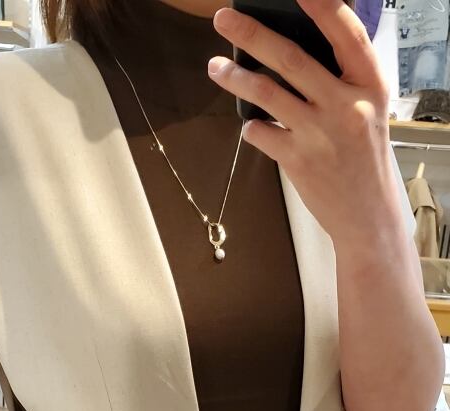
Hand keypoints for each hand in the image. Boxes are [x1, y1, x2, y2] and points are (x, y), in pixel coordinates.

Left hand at [209, 0, 399, 245]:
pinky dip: (252, 127)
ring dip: (235, 77)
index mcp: (369, 85)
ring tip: (216, 67)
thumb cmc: (365, 158)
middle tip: (225, 19)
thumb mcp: (370, 110)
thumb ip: (344, 80)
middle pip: (290, 58)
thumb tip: (298, 47)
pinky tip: (253, 126)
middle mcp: (346, 106)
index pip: (346, 33)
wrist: (368, 215)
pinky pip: (261, 133)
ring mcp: (319, 134)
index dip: (321, 7)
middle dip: (251, 34)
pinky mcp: (297, 161)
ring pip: (265, 93)